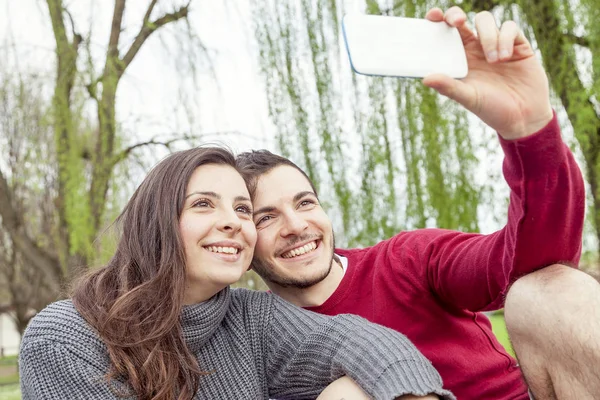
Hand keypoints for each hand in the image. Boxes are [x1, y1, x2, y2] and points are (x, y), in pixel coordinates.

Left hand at [422, 7, 552, 139]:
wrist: (523, 117)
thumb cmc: (491, 109)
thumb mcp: (468, 98)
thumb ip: (449, 87)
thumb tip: (425, 79)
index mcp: (458, 59)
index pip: (444, 35)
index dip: (437, 21)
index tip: (433, 17)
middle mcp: (474, 48)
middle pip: (460, 19)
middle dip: (456, 15)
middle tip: (457, 22)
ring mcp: (495, 43)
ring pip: (485, 20)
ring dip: (487, 36)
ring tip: (494, 60)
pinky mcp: (517, 44)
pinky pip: (509, 27)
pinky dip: (505, 38)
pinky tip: (506, 57)